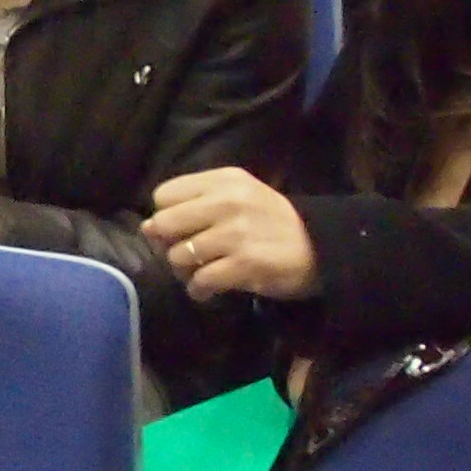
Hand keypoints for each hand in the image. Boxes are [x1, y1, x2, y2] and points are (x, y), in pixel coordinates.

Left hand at [146, 168, 319, 300]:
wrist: (324, 246)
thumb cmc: (271, 223)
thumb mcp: (236, 200)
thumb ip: (192, 207)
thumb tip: (146, 228)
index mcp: (224, 180)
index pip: (164, 194)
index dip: (166, 215)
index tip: (181, 229)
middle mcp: (229, 201)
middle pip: (164, 224)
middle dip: (168, 245)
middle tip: (186, 256)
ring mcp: (237, 232)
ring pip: (179, 255)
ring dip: (184, 271)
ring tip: (201, 273)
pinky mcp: (246, 263)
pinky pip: (201, 280)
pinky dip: (199, 290)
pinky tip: (208, 290)